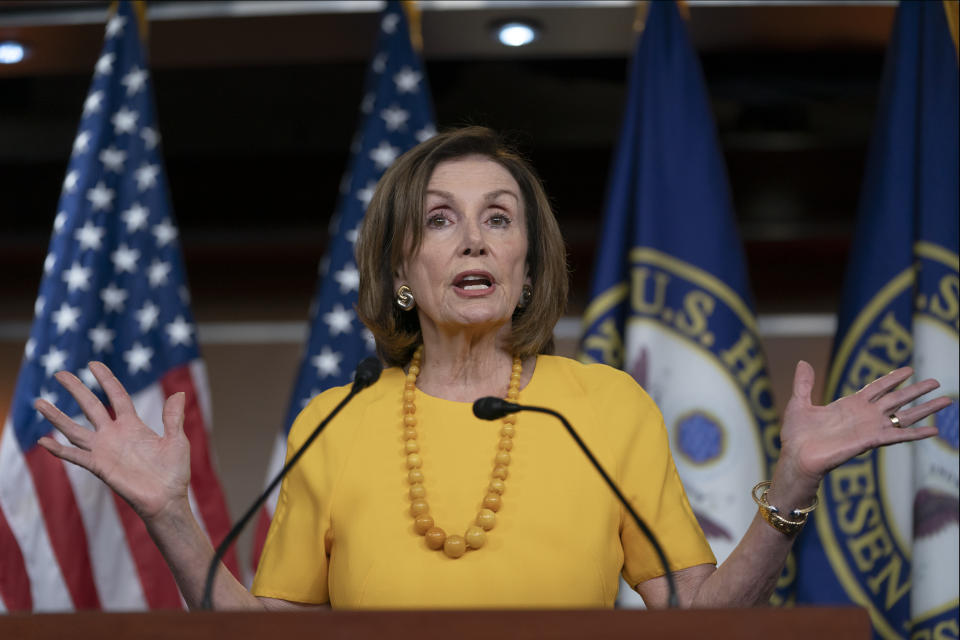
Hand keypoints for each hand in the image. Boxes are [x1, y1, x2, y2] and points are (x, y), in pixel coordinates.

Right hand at [34, 361, 190, 522]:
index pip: (116, 396)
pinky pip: (75, 456)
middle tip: (59, 373)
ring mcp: (104, 450)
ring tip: (38, 402)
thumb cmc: (173, 473)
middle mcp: (114, 435)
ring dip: (57, 417)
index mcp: (133, 425)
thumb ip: (173, 418)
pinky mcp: (99, 467)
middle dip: (76, 389)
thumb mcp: (177, 441)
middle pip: (90, 406)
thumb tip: (179, 394)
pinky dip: (59, 450)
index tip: (93, 364)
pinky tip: (43, 441)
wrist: (167, 500)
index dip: (106, 379)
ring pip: (75, 429)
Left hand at [775, 361, 947, 492]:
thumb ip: (804, 383)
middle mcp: (864, 416)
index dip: (893, 379)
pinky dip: (916, 433)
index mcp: (850, 405)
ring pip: (903, 416)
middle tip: (937, 382)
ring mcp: (869, 428)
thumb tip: (804, 362)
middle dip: (916, 391)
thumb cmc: (796, 436)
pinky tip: (934, 430)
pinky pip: (898, 436)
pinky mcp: (870, 441)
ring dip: (925, 408)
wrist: (796, 457)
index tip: (910, 370)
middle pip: (897, 399)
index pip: (877, 388)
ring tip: (947, 400)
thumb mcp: (799, 403)